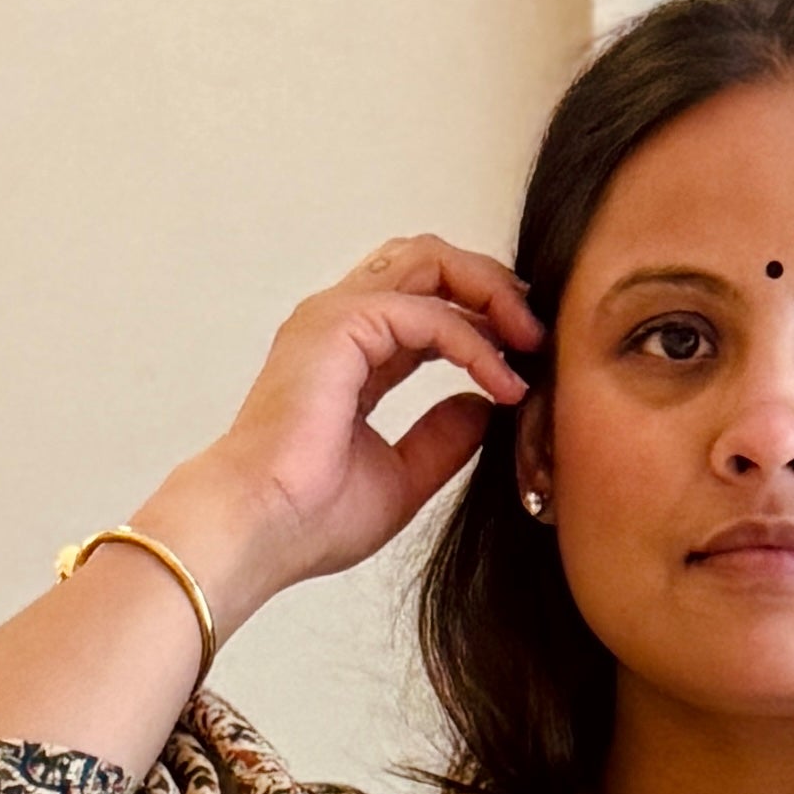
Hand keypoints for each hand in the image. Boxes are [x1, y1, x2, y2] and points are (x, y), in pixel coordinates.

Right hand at [157, 234, 542, 627]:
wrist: (258, 531)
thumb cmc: (308, 518)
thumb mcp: (402, 477)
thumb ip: (443, 437)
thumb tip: (487, 406)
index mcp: (350, 351)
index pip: (426, 301)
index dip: (481, 317)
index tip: (524, 359)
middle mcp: (340, 321)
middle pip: (431, 261)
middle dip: (491, 288)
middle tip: (535, 334)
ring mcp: (337, 316)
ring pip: (431, 262)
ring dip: (489, 294)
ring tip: (528, 343)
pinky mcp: (342, 325)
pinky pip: (429, 314)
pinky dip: (474, 343)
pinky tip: (501, 382)